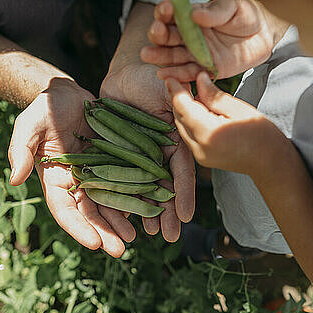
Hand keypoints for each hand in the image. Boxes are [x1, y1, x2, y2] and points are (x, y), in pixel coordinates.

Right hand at [8, 78, 134, 256]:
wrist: (67, 94)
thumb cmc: (44, 109)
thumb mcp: (28, 125)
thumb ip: (20, 150)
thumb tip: (15, 179)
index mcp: (55, 180)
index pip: (64, 210)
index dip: (78, 228)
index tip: (93, 243)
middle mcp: (76, 182)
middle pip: (90, 214)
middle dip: (104, 233)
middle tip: (119, 250)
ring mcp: (96, 174)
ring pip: (110, 204)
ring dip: (121, 223)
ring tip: (134, 238)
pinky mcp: (114, 162)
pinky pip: (125, 183)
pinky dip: (135, 198)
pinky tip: (148, 211)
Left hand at [101, 63, 195, 241]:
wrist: (123, 75)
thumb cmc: (151, 77)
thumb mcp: (169, 87)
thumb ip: (181, 101)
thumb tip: (195, 111)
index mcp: (175, 141)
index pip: (181, 169)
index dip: (183, 192)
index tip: (185, 216)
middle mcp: (158, 153)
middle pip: (163, 186)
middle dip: (166, 212)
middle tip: (168, 237)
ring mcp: (137, 157)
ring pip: (142, 189)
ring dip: (145, 211)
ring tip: (147, 233)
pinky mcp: (117, 157)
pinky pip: (118, 180)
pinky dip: (120, 198)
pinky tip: (122, 217)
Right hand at [141, 0, 289, 81]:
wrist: (265, 34)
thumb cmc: (246, 14)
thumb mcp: (233, 5)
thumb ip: (215, 11)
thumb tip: (195, 14)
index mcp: (192, 16)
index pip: (173, 14)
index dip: (166, 11)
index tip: (165, 9)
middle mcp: (190, 35)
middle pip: (168, 36)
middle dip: (159, 34)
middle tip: (157, 32)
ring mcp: (197, 53)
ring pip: (173, 55)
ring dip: (160, 56)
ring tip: (147, 55)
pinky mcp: (206, 69)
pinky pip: (188, 73)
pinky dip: (176, 75)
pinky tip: (163, 74)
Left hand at [165, 71, 282, 176]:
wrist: (269, 163)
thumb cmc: (261, 134)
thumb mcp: (238, 108)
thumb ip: (214, 95)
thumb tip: (198, 78)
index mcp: (208, 133)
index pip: (183, 107)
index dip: (176, 90)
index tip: (171, 76)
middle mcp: (199, 147)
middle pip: (179, 117)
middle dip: (178, 98)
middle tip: (181, 80)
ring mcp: (198, 155)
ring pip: (181, 126)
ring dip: (183, 109)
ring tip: (190, 92)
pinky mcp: (201, 158)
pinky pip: (188, 135)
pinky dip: (189, 121)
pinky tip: (198, 109)